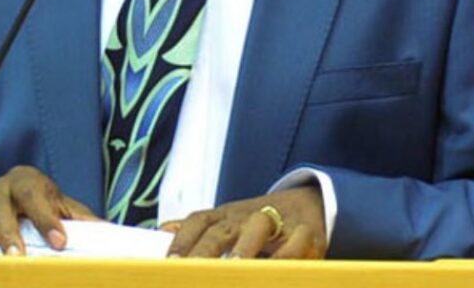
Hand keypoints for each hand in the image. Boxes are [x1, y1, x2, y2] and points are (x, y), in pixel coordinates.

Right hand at [0, 165, 97, 254]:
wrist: (14, 202)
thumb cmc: (41, 207)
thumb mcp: (63, 209)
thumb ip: (82, 221)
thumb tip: (110, 234)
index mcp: (26, 181)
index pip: (34, 192)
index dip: (45, 216)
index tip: (59, 242)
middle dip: (8, 232)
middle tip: (18, 257)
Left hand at [164, 186, 327, 258]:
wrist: (310, 202)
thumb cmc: (259, 221)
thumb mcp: (228, 221)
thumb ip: (197, 229)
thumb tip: (162, 230)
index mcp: (225, 215)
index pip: (198, 222)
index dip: (182, 241)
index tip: (169, 262)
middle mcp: (246, 216)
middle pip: (221, 229)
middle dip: (206, 250)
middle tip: (193, 268)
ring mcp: (277, 221)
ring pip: (257, 227)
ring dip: (245, 248)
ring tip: (235, 268)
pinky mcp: (306, 233)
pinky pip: (295, 243)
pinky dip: (285, 257)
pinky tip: (274, 272)